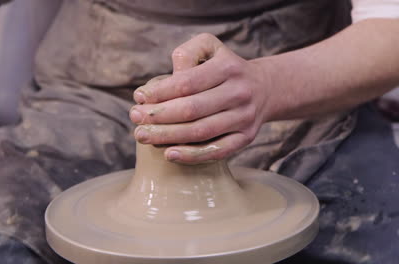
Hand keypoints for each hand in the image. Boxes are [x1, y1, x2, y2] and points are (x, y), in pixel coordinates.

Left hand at [129, 33, 271, 163]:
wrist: (264, 88)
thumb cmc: (225, 67)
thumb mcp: (210, 48)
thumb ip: (187, 54)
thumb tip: (168, 78)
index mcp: (228, 68)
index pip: (187, 83)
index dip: (160, 92)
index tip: (138, 97)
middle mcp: (239, 93)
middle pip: (192, 110)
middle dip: (158, 116)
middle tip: (135, 119)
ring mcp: (244, 117)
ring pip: (201, 132)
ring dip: (168, 136)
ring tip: (143, 136)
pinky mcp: (245, 137)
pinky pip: (217, 151)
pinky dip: (192, 156)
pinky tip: (169, 154)